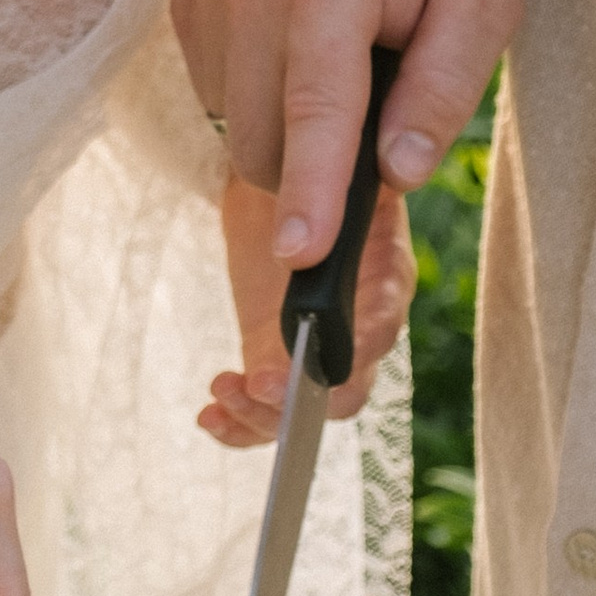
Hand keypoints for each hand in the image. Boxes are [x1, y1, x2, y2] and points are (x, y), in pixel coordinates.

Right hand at [172, 0, 519, 276]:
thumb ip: (440, 91)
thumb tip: (394, 175)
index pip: (316, 110)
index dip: (312, 194)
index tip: (300, 259)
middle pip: (268, 144)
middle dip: (322, 168)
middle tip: (386, 116)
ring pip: (239, 133)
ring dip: (296, 134)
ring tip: (353, 62)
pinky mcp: (189, 4)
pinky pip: (222, 104)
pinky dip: (269, 104)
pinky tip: (309, 53)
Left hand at [200, 175, 415, 447]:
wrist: (276, 181)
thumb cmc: (308, 171)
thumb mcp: (320, 173)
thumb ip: (323, 201)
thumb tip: (306, 236)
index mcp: (385, 279)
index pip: (382, 328)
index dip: (350, 352)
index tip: (305, 355)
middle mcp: (362, 327)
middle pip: (346, 388)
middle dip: (300, 396)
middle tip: (255, 382)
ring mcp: (317, 353)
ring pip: (305, 411)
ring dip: (262, 414)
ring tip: (220, 391)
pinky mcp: (279, 364)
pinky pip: (267, 411)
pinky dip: (240, 424)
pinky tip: (210, 416)